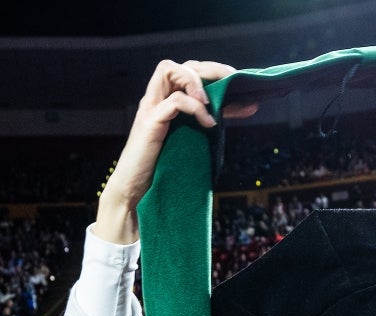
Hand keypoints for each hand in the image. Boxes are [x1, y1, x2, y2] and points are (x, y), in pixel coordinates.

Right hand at [97, 59, 257, 243]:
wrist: (136, 191)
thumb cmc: (163, 168)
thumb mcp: (191, 140)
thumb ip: (207, 122)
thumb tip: (239, 110)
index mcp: (166, 102)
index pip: (190, 73)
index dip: (215, 75)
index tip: (239, 87)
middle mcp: (156, 100)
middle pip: (182, 65)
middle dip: (211, 69)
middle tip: (232, 82)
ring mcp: (151, 109)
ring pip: (169, 70)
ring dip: (195, 81)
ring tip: (210, 103)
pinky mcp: (150, 124)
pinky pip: (174, 102)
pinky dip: (195, 108)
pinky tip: (208, 124)